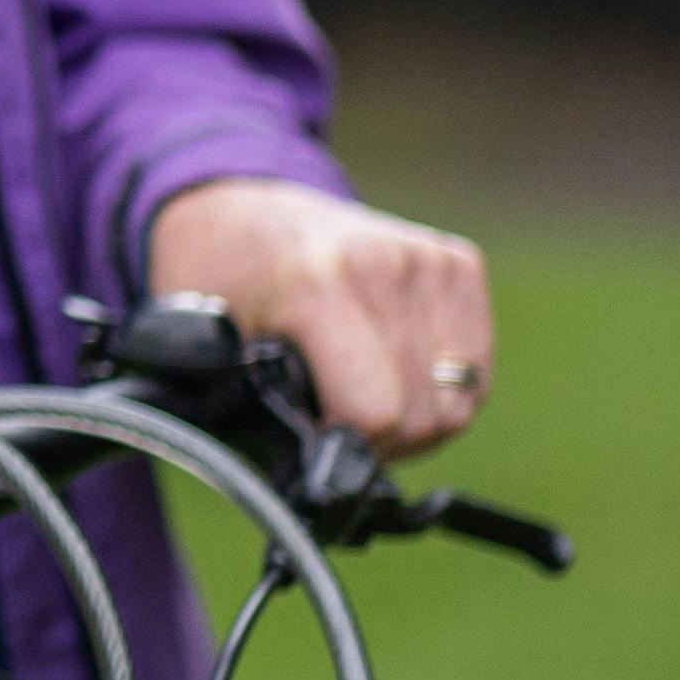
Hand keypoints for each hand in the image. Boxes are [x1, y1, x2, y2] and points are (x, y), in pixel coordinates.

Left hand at [146, 177, 498, 459]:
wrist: (233, 205)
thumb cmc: (215, 280)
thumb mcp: (204, 346)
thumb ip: (254, 407)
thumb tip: (309, 474)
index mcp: (315, 283)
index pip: (376, 411)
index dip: (348, 451)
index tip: (319, 449)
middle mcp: (384, 263)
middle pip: (427, 414)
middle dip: (384, 443)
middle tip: (337, 429)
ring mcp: (428, 259)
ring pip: (460, 398)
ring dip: (416, 418)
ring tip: (359, 398)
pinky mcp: (459, 261)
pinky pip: (475, 366)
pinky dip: (441, 386)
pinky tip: (391, 370)